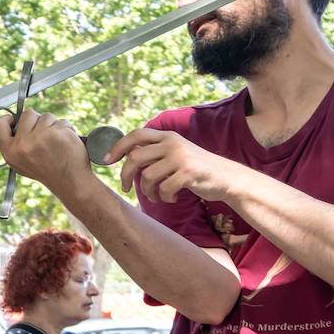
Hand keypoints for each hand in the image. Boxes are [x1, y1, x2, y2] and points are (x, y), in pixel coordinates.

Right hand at [0, 109, 89, 196]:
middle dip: (37, 122)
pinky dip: (66, 129)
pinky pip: (62, 121)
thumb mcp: (21, 162)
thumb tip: (15, 124)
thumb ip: (15, 144)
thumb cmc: (46, 171)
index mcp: (10, 152)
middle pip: (27, 115)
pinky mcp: (57, 134)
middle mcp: (22, 145)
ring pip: (46, 116)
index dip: (6, 119)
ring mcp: (39, 138)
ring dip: (53, 126)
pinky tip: (66, 143)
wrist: (68, 182)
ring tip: (56, 142)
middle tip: (44, 137)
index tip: (13, 119)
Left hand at [107, 127, 241, 204]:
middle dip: (125, 176)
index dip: (118, 147)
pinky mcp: (188, 172)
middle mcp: (173, 143)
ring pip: (147, 177)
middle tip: (126, 188)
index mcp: (168, 137)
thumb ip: (154, 152)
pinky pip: (163, 189)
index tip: (107, 160)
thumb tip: (127, 154)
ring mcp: (181, 157)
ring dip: (148, 192)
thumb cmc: (196, 169)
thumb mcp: (175, 154)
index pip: (136, 135)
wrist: (226, 178)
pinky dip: (164, 197)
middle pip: (134, 157)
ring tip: (158, 195)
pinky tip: (172, 198)